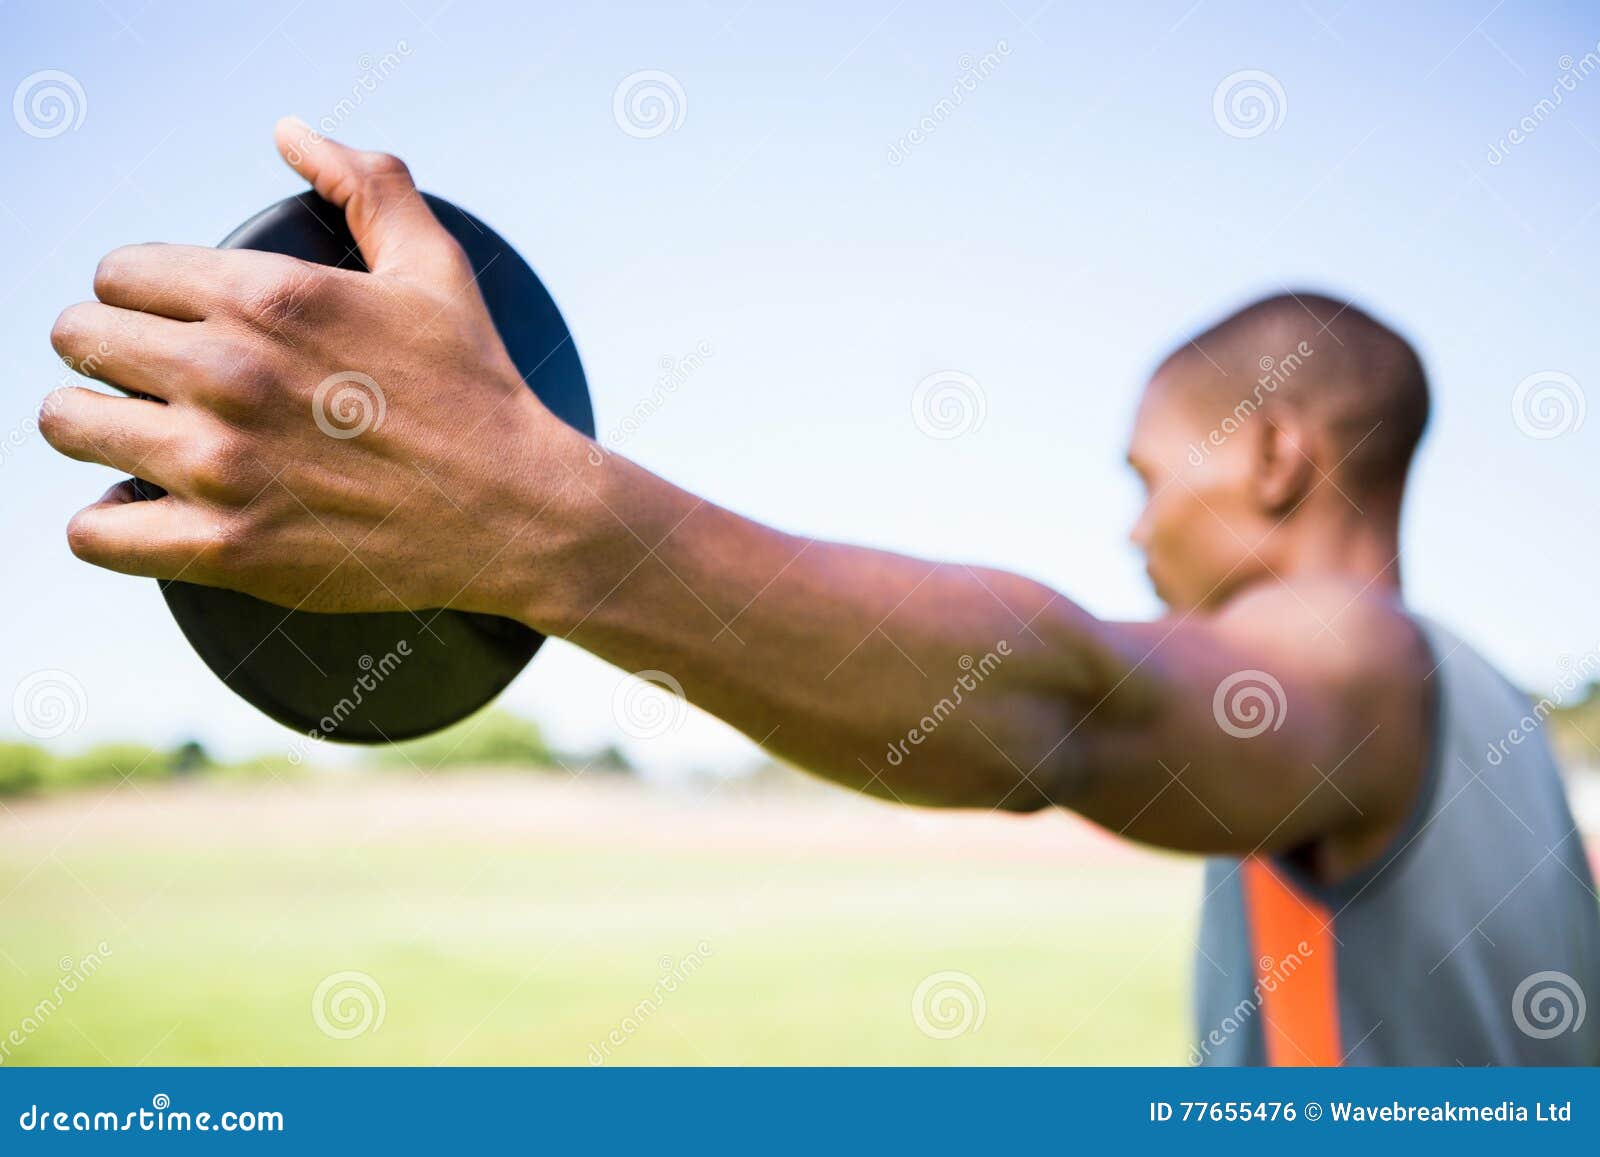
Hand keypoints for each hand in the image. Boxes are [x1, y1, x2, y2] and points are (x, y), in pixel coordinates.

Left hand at [40, 119, 578, 616]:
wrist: (518, 511)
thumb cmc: (476, 388)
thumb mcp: (434, 266)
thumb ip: (364, 184)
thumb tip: (294, 133)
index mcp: (269, 296)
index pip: (118, 274)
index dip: (138, 294)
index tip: (165, 322)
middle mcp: (229, 372)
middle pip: (79, 338)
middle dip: (106, 351)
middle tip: (149, 379)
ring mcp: (221, 464)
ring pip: (67, 424)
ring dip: (94, 426)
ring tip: (137, 438)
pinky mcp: (226, 546)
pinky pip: (96, 532)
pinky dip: (107, 522)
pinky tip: (145, 508)